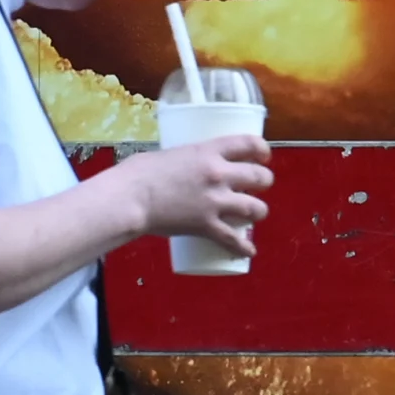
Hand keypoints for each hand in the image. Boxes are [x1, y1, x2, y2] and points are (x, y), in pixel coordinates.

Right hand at [118, 133, 270, 253]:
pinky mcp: (207, 226)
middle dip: (264, 181)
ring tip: (255, 213)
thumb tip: (186, 168)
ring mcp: (215, 202)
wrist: (130, 198)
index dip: (263, 150)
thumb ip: (186, 160)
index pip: (249, 143)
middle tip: (259, 185)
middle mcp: (218, 175)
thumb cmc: (140, 173)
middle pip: (259, 177)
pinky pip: (234, 240)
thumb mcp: (170, 155)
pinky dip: (244, 247)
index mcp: (209, 151)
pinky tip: (249, 251)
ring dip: (259, 211)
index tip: (264, 155)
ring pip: (255, 208)